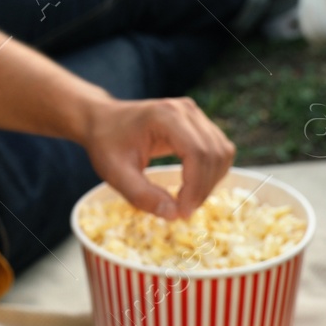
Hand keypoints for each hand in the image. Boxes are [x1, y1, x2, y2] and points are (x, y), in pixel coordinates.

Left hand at [79, 96, 235, 220]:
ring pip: (222, 152)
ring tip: (186, 200)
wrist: (103, 120)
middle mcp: (186, 110)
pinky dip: (212, 173)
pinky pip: (219, 150)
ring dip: (210, 182)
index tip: (182, 212)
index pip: (197, 152)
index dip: (195, 186)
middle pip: (213, 153)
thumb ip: (142, 195)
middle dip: (203, 188)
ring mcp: (195, 114)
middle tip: (182, 211)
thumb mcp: (115, 173)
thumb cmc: (107, 144)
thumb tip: (174, 214)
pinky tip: (192, 186)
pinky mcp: (200, 123)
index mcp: (165, 116)